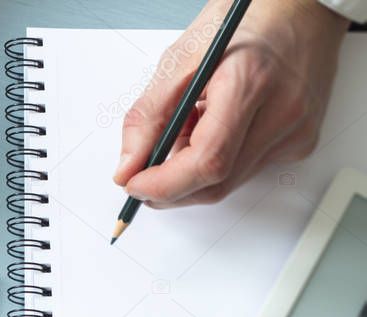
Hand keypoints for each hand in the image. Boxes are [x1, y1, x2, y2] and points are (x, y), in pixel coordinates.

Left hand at [113, 0, 349, 207]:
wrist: (298, 10)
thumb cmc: (242, 23)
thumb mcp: (180, 58)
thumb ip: (148, 116)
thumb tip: (128, 167)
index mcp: (250, 83)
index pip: (207, 161)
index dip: (164, 183)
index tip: (134, 184)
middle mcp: (283, 113)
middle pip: (217, 182)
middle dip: (171, 186)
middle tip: (144, 171)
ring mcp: (296, 131)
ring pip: (228, 182)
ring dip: (191, 170)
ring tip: (187, 128)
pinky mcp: (300, 142)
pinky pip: (245, 170)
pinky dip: (216, 161)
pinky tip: (212, 129)